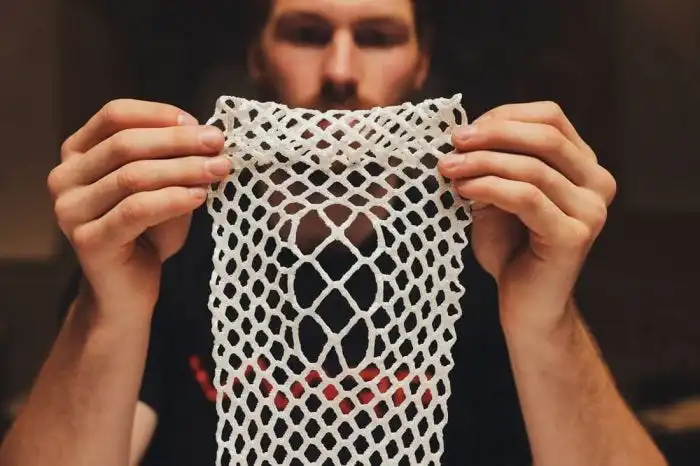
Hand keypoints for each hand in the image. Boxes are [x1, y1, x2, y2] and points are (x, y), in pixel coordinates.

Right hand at [48, 100, 227, 312]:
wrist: (128, 291)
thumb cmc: (148, 234)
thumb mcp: (162, 187)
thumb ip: (174, 161)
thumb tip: (206, 136)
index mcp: (78, 154)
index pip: (114, 115)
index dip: (159, 114)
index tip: (199, 123)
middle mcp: (64, 178)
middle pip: (125, 144)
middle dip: (179, 141)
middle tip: (218, 144)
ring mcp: (70, 210)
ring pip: (133, 175)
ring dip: (183, 169)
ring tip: (218, 169)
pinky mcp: (88, 240)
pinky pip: (136, 210)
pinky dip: (173, 199)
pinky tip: (200, 197)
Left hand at [438, 102, 616, 330]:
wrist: (525, 306)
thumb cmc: (509, 249)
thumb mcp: (496, 196)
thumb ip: (490, 166)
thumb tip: (460, 138)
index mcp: (584, 166)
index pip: (551, 117)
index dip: (505, 116)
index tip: (465, 130)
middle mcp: (597, 183)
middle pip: (545, 136)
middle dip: (492, 134)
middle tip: (453, 142)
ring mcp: (591, 210)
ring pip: (532, 167)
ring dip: (482, 162)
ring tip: (449, 169)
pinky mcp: (574, 235)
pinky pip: (526, 197)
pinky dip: (489, 187)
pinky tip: (463, 189)